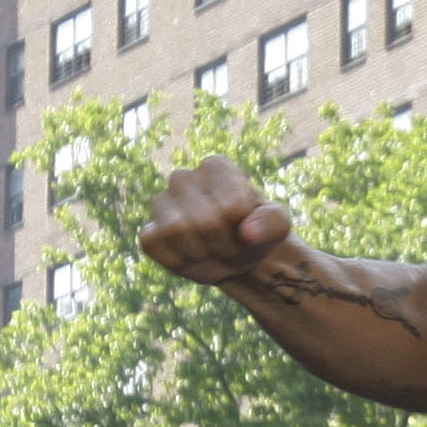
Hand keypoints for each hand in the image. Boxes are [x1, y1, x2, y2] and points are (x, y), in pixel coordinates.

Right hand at [144, 157, 289, 285]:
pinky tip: (190, 255)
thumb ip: (272, 223)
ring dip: (201, 252)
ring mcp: (161, 202)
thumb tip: (247, 232)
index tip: (247, 232)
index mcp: (217, 167)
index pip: (233, 206)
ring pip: (177, 230)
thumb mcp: (278, 226)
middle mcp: (183, 177)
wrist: (236, 256)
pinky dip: (177, 260)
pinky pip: (154, 245)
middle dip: (225, 245)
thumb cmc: (257, 232)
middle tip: (230, 246)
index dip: (245, 231)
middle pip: (206, 221)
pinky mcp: (148, 230)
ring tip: (210, 249)